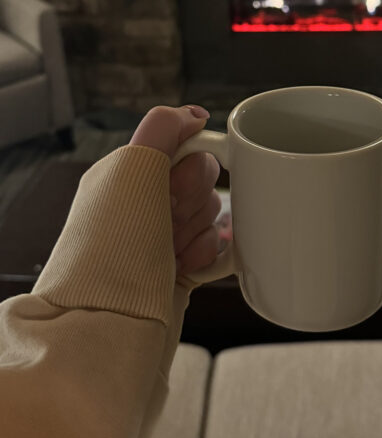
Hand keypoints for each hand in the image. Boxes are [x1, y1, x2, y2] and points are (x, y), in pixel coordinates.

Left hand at [130, 105, 221, 277]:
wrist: (110, 322)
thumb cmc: (114, 247)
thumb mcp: (132, 168)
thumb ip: (164, 127)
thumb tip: (195, 115)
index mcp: (127, 172)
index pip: (184, 146)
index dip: (190, 165)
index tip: (172, 187)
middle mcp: (143, 201)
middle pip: (203, 179)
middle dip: (194, 201)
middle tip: (168, 221)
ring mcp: (162, 235)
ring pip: (211, 212)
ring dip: (197, 231)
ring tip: (170, 251)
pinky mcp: (180, 266)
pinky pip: (214, 246)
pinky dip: (205, 255)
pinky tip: (184, 266)